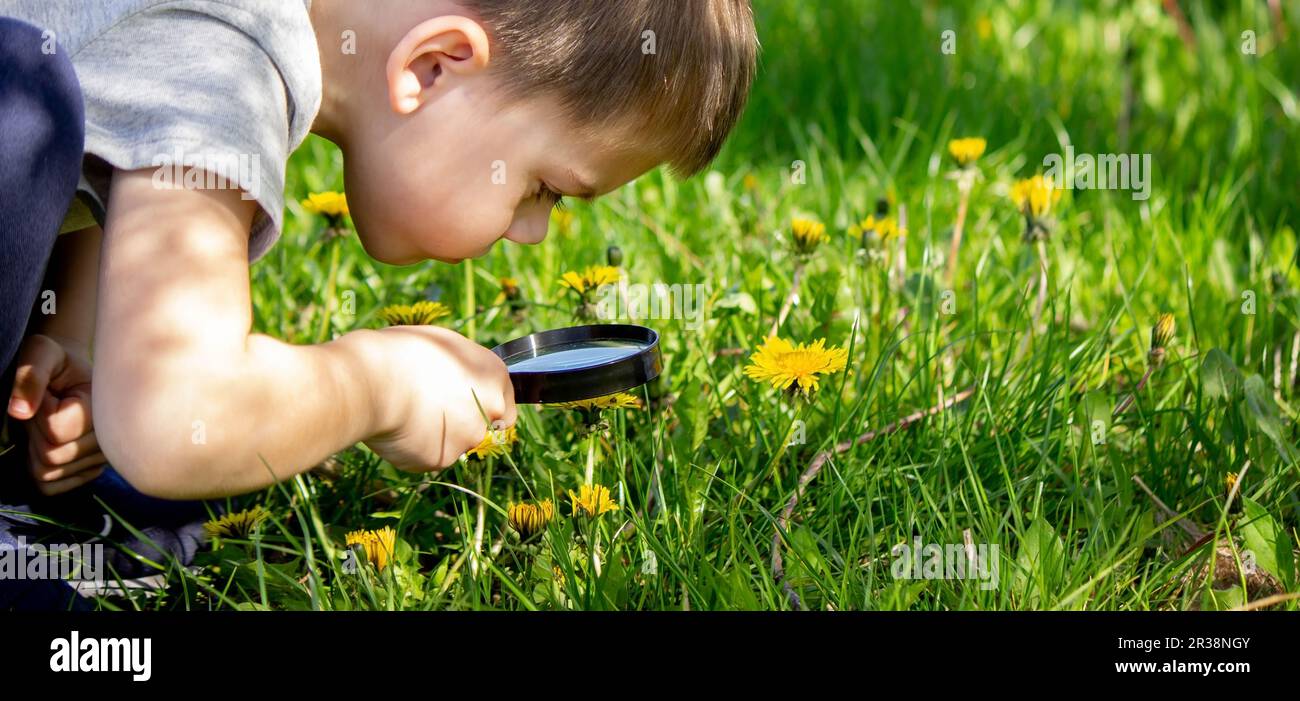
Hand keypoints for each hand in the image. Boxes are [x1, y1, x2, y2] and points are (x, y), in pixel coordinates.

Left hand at [7, 334, 105, 494]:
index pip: (57, 433)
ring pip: (48, 473)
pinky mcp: (90, 471)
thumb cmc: (57, 360)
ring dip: (35, 448)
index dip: (40, 412)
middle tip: (45, 408)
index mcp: (105, 410)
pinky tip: (47, 443)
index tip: (50, 393)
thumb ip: (31, 377)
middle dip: (34, 432)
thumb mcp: (41, 354)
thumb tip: (19, 412)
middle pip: (51, 457)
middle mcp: (111, 440)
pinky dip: (40, 470)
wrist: (73, 373)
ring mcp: (102, 459)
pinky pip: (51, 486)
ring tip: (48, 422)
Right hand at [358, 326, 516, 470]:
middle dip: (464, 428)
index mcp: (494, 375)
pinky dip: (415, 450)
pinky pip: (430, 458)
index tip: (465, 410)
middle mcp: (491, 407)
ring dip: (438, 439)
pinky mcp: (443, 458)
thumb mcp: (443, 347)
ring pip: (456, 446)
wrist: (373, 379)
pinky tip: (398, 430)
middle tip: (432, 416)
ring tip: (407, 416)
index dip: (484, 410)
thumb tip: (460, 380)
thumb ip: (463, 370)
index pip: (505, 407)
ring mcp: (469, 435)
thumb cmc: (402, 353)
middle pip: (484, 430)